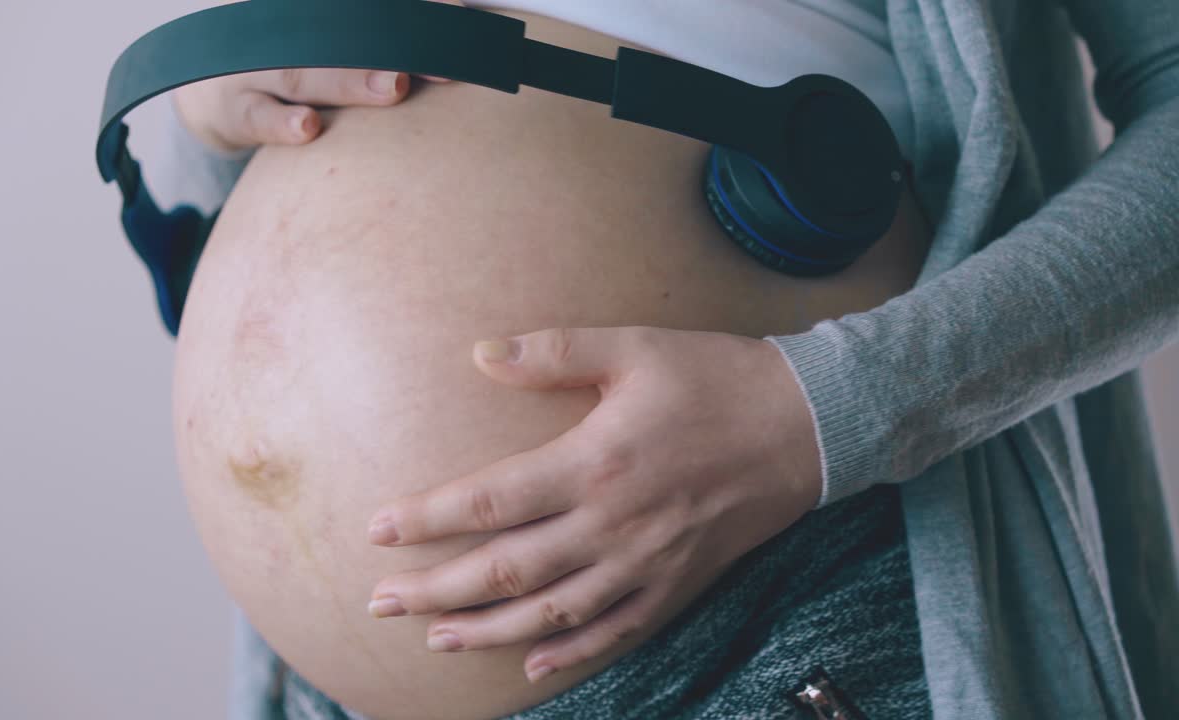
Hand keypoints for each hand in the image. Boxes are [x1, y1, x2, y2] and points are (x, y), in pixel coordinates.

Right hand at [170, 0, 464, 151]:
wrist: (214, 94)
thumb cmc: (295, 65)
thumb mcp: (329, 43)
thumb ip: (379, 41)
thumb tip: (460, 33)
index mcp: (309, 10)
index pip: (363, 7)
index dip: (413, 8)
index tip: (459, 14)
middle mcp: (281, 24)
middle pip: (342, 31)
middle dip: (394, 45)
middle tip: (444, 61)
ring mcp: (253, 63)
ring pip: (304, 72)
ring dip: (350, 81)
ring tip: (394, 88)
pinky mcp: (233, 108)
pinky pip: (257, 117)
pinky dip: (281, 125)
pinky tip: (309, 130)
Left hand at [364, 326, 823, 682]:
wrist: (808, 425)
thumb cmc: (716, 378)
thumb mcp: (634, 346)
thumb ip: (554, 351)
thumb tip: (479, 353)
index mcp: (594, 463)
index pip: (488, 501)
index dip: (426, 519)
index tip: (377, 529)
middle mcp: (613, 525)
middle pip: (504, 570)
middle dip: (434, 589)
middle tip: (380, 601)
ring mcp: (645, 564)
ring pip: (550, 613)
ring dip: (485, 631)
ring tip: (433, 637)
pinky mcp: (677, 585)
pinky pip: (616, 633)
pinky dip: (570, 654)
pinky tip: (529, 665)